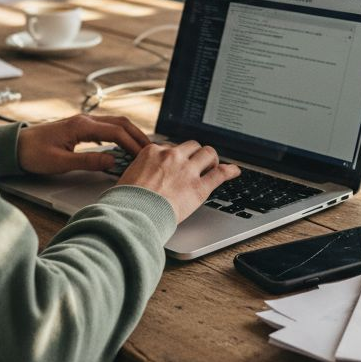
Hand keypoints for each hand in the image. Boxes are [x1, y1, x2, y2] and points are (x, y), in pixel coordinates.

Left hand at [16, 114, 149, 174]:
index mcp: (81, 126)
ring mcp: (83, 122)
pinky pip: (107, 127)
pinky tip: (124, 146)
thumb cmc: (33, 153)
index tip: (144, 156)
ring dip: (130, 134)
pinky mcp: (80, 127)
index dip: (133, 144)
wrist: (15, 146)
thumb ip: (89, 161)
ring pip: (115, 123)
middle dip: (138, 136)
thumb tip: (113, 162)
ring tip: (142, 148)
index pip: (116, 132)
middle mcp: (85, 120)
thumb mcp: (61, 162)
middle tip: (152, 150)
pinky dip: (120, 134)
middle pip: (120, 123)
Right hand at [118, 141, 240, 223]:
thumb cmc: (125, 202)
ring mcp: (187, 170)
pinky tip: (235, 171)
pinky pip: (220, 173)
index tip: (177, 162)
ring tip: (212, 166)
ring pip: (208, 153)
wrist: (133, 216)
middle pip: (191, 145)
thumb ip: (139, 171)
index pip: (170, 147)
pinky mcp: (199, 187)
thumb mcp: (127, 178)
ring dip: (211, 159)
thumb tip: (138, 177)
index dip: (176, 156)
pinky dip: (230, 171)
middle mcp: (172, 156)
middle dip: (195, 153)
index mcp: (152, 152)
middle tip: (197, 163)